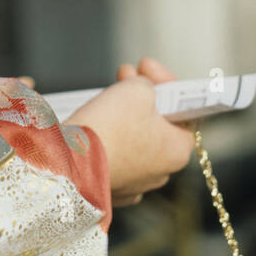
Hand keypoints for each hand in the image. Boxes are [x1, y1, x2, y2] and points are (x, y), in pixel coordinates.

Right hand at [68, 56, 194, 206]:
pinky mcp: (110, 188)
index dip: (165, 83)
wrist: (73, 162)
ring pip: (134, 141)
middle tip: (125, 75)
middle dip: (141, 96)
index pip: (183, 111)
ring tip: (106, 97)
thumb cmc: (110, 128)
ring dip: (124, 117)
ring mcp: (135, 184)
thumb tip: (142, 89)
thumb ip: (147, 85)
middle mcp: (161, 172)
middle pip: (157, 124)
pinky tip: (97, 125)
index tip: (147, 67)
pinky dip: (108, 139)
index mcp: (178, 150)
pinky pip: (114, 157)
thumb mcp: (137, 89)